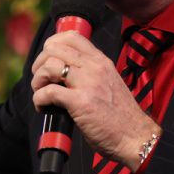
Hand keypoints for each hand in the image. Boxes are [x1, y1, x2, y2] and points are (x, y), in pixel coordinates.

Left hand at [31, 32, 159, 169]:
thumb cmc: (121, 116)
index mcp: (101, 61)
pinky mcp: (81, 102)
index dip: (52, 44)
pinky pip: (48, 92)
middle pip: (54, 48)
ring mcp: (88, 83)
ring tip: (41, 93)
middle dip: (39, 63)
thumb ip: (90, 74)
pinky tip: (43, 108)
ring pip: (49, 66)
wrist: (135, 136)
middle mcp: (94, 67)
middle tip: (41, 80)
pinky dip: (39, 100)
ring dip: (38, 80)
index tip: (46, 59)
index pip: (71, 36)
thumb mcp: (109, 82)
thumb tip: (64, 75)